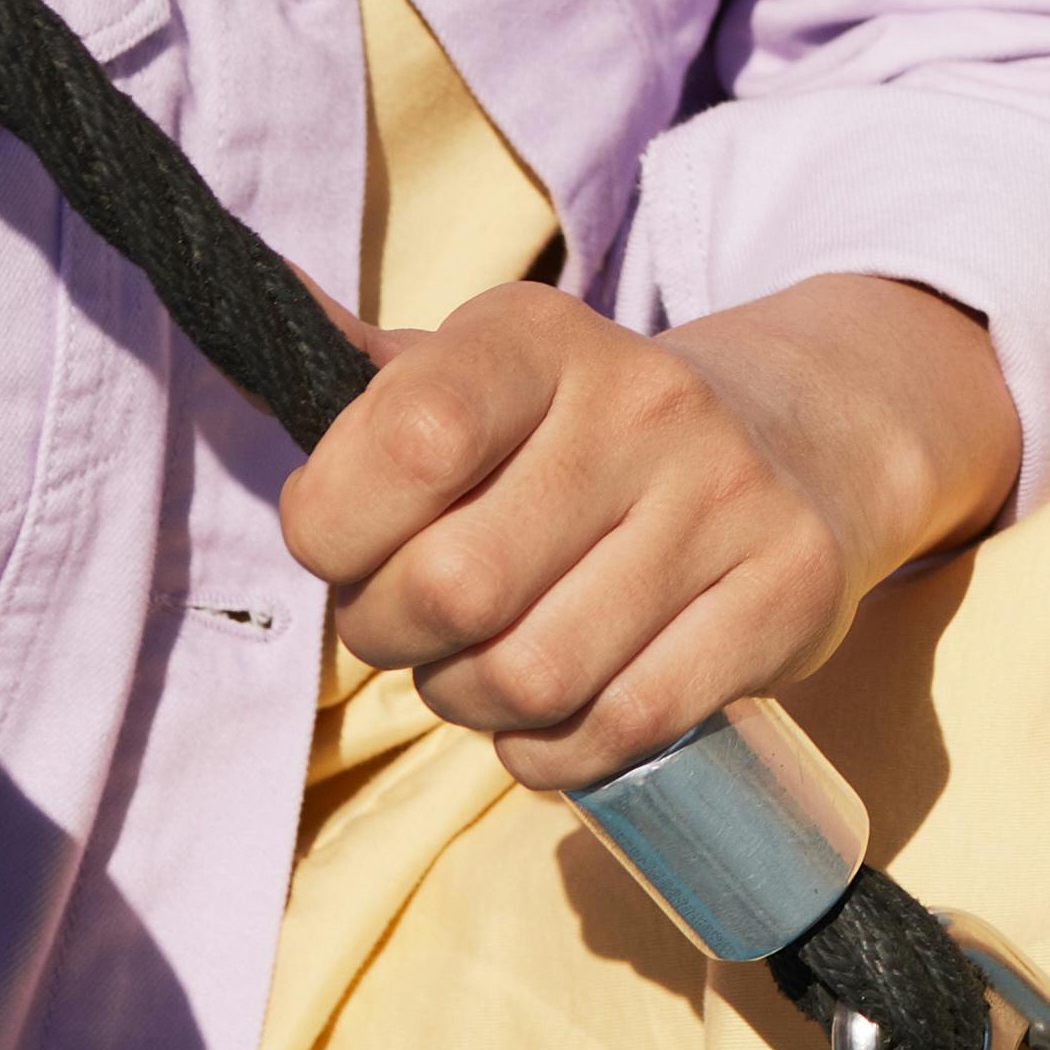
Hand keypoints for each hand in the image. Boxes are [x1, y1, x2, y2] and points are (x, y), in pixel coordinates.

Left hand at [281, 280, 1001, 791]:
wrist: (795, 442)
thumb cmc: (578, 437)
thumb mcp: (475, 375)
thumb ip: (361, 381)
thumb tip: (254, 299)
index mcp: (539, 334)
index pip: (406, 440)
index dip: (336, 527)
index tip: (344, 543)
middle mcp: (644, 399)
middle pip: (453, 587)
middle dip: (395, 634)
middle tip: (416, 621)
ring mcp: (726, 495)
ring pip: (532, 676)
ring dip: (475, 702)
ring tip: (490, 662)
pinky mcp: (787, 588)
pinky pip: (621, 727)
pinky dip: (557, 750)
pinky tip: (560, 710)